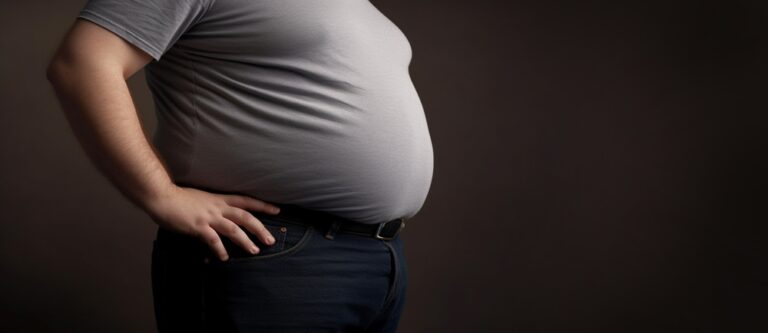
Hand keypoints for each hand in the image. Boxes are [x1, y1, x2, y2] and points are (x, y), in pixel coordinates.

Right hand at [144, 185, 280, 260]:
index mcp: (219, 199)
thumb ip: (211, 206)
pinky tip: (224, 258)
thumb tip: (218, 215)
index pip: (246, 201)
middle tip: (270, 240)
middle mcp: (217, 207)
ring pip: (234, 229)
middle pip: (245, 217)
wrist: (162, 196)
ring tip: (255, 251)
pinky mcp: (198, 226)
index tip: (277, 210)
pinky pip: (213, 240)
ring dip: (246, 241)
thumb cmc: (178, 197)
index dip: (262, 206)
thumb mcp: (200, 198)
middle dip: (260, 228)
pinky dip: (220, 249)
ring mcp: (208, 217)